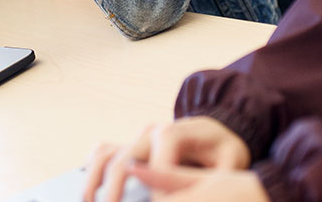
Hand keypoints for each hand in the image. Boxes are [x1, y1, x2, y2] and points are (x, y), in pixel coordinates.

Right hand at [84, 117, 250, 201]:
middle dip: (114, 192)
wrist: (218, 127)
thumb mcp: (231, 160)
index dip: (157, 194)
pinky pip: (104, 152)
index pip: (158, 166)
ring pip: (107, 155)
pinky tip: (90, 191)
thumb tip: (195, 193)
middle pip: (123, 161)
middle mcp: (150, 132)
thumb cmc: (225, 147)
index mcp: (174, 132)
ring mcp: (138, 138)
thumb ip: (217, 177)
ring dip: (94, 180)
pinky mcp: (132, 145)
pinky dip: (93, 169)